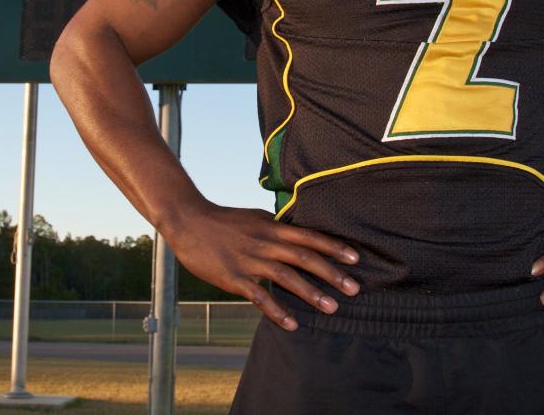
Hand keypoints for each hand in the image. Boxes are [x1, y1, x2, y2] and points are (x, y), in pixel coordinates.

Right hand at [165, 202, 359, 330]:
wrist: (188, 220)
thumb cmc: (223, 220)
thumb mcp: (255, 218)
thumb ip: (277, 229)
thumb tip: (300, 238)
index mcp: (271, 226)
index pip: (309, 236)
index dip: (333, 246)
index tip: (356, 258)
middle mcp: (264, 242)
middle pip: (304, 257)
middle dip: (331, 273)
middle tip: (354, 289)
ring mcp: (249, 260)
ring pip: (286, 277)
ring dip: (311, 293)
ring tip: (332, 308)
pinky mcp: (233, 277)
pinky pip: (259, 296)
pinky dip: (276, 311)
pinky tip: (292, 324)